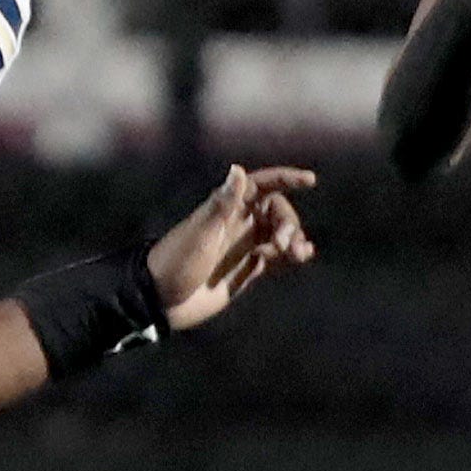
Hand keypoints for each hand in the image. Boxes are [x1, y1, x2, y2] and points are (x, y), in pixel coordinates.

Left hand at [147, 163, 317, 330]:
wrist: (161, 300)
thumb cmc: (177, 262)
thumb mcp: (200, 233)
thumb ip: (222, 205)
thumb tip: (239, 170)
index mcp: (226, 209)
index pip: (262, 185)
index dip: (286, 179)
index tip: (310, 181)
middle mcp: (238, 224)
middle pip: (277, 211)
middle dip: (289, 222)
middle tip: (284, 244)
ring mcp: (243, 247)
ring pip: (280, 234)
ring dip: (294, 239)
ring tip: (298, 254)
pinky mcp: (247, 270)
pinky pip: (276, 257)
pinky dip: (291, 255)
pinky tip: (302, 257)